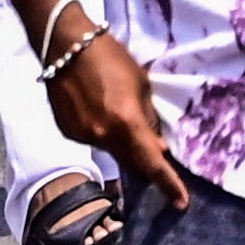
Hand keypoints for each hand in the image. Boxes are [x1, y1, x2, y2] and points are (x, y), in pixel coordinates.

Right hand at [43, 16, 196, 219]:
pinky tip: (96, 109)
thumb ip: (148, 118)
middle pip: (131, 163)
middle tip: (154, 150)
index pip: (152, 164)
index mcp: (127, 123)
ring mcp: (83, 136)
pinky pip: (93, 140)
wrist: (63, 43)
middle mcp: (104, 136)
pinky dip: (101, 132)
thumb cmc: (109, 56)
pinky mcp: (67, 131)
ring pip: (111, 151)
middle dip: (145, 162)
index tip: (180, 202)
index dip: (169, 184)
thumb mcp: (140, 83)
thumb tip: (157, 146)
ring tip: (117, 115)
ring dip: (121, 143)